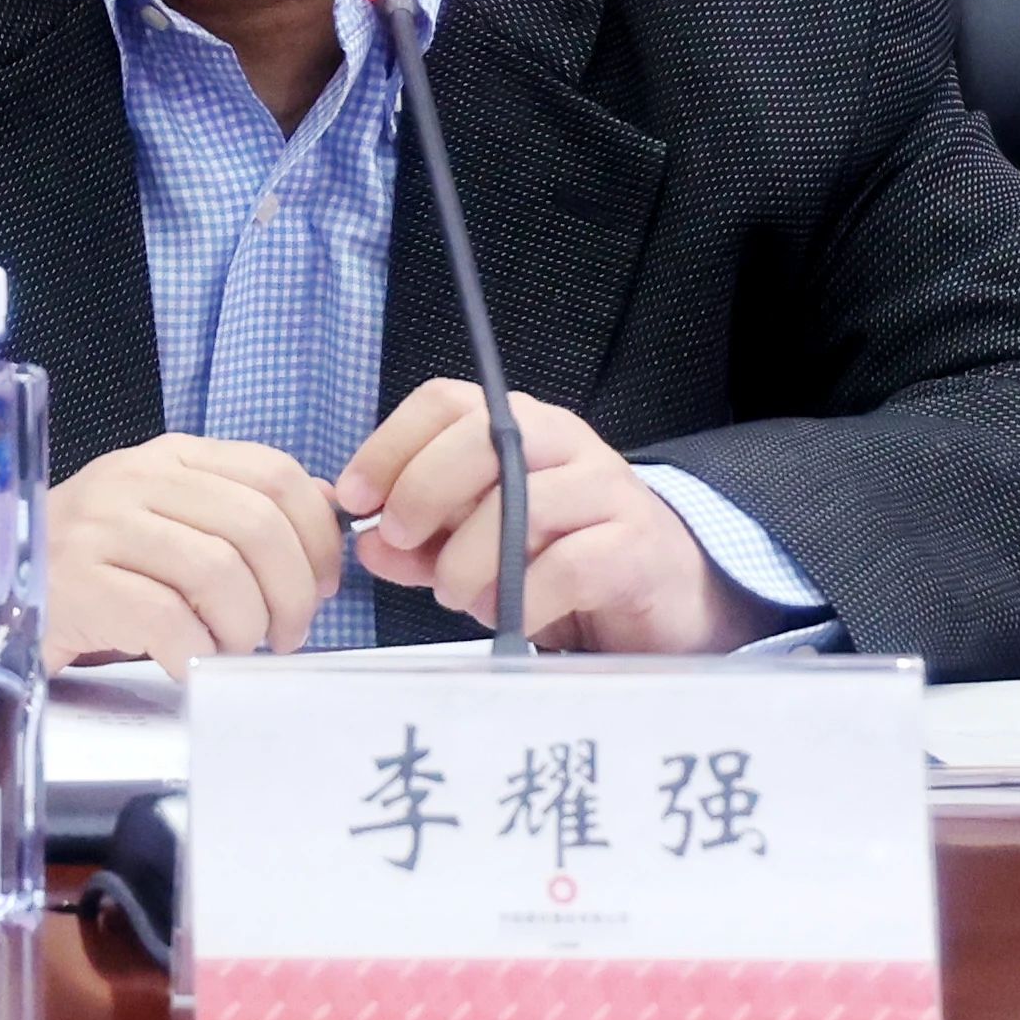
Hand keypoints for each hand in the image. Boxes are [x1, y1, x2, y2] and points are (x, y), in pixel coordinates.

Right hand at [44, 434, 345, 678]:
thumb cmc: (98, 568)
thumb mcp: (171, 521)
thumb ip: (241, 511)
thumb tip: (330, 509)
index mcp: (170, 457)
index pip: (275, 474)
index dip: (317, 536)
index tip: (325, 585)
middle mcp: (135, 480)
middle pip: (256, 525)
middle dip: (292, 593)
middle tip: (287, 635)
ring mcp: (99, 528)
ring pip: (218, 573)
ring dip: (244, 628)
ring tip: (233, 651)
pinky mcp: (73, 584)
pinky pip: (166, 620)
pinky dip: (195, 654)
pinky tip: (188, 664)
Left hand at [333, 381, 767, 653]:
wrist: (664, 599)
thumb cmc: (561, 562)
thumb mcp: (477, 549)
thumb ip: (422, 545)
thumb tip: (368, 542)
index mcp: (517, 429)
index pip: (446, 402)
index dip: (390, 444)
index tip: (354, 499)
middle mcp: (564, 443)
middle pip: (484, 437)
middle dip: (425, 490)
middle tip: (402, 541)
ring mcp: (606, 490)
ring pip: (524, 503)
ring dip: (472, 559)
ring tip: (458, 595)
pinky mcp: (637, 547)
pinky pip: (570, 566)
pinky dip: (526, 599)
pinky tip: (514, 618)